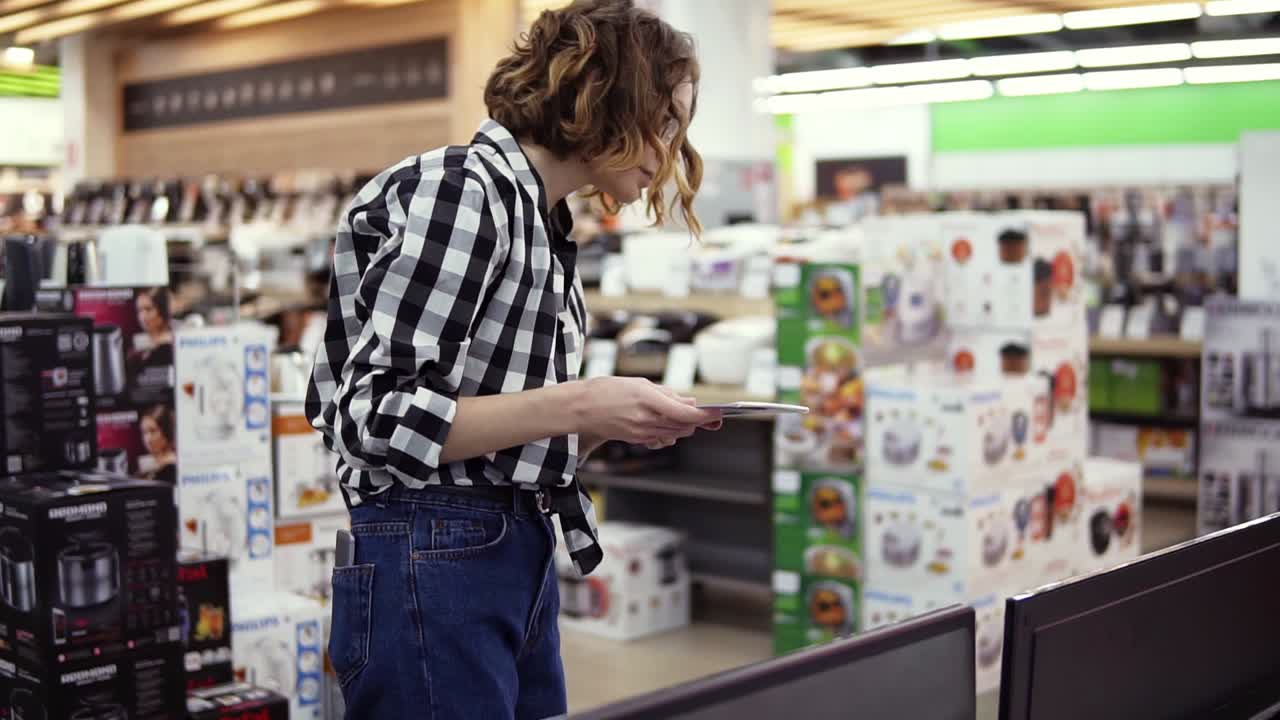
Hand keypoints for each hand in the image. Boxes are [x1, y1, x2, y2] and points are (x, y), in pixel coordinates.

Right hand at [574, 376, 721, 445]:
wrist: (581, 408)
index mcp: (648, 400)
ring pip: (675, 433)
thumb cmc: (607, 390)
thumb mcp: (639, 384)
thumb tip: (688, 401)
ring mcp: (641, 433)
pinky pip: (662, 437)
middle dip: (697, 420)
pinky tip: (667, 422)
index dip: (705, 415)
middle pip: (684, 426)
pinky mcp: (637, 440)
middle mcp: (646, 420)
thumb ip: (666, 394)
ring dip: (685, 426)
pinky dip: (670, 430)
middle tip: (707, 414)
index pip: (685, 413)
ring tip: (686, 415)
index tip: (718, 413)